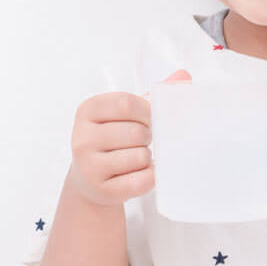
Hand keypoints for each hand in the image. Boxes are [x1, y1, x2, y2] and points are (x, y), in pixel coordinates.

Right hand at [68, 69, 191, 206]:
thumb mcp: (125, 113)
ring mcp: (89, 166)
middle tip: (142, 141)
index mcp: (88, 110)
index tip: (149, 118)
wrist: (90, 180)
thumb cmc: (113, 140)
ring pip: (141, 157)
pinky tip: (139, 173)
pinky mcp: (102, 190)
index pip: (126, 103)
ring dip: (147, 157)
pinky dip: (149, 176)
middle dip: (148, 136)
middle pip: (137, 131)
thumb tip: (184, 76)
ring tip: (136, 158)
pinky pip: (142, 180)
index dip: (147, 111)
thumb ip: (153, 94)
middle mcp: (82, 138)